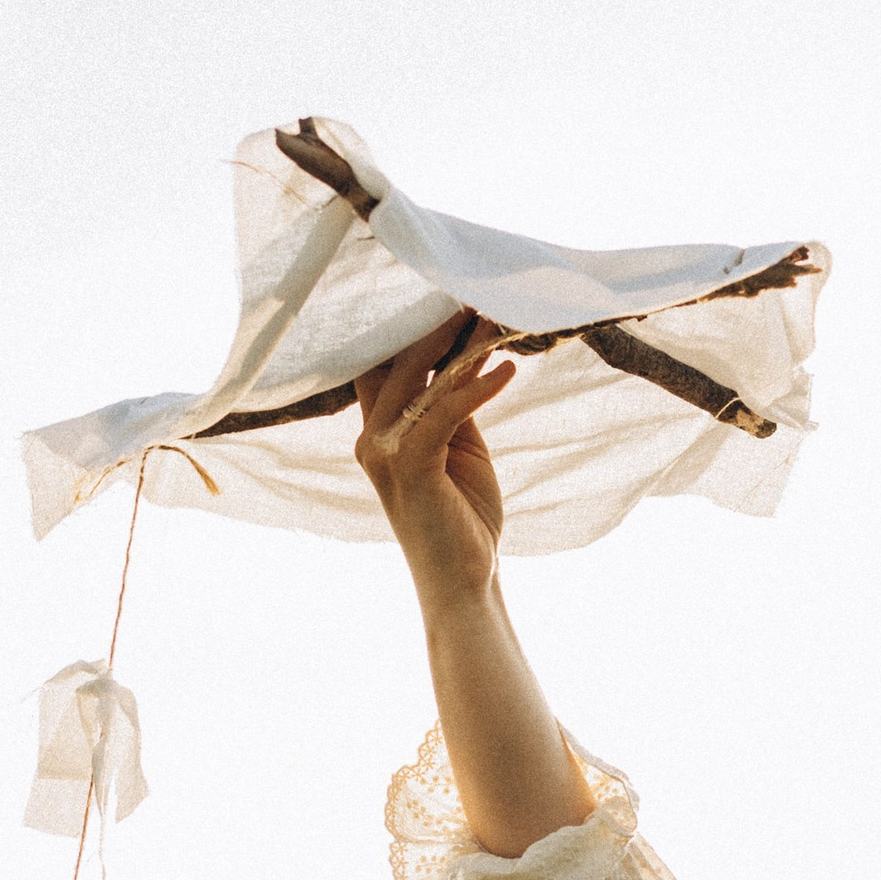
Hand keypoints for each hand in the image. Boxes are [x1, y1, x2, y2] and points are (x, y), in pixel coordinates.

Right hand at [354, 313, 518, 612]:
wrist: (463, 581)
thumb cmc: (463, 519)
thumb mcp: (457, 452)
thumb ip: (449, 409)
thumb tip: (464, 360)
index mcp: (377, 434)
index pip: (380, 367)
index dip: (408, 332)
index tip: (445, 298)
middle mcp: (371, 439)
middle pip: (399, 364)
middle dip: (440, 329)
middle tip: (478, 298)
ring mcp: (386, 453)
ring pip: (420, 381)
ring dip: (463, 348)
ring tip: (498, 322)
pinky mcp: (411, 467)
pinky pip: (445, 411)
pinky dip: (478, 388)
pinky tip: (509, 371)